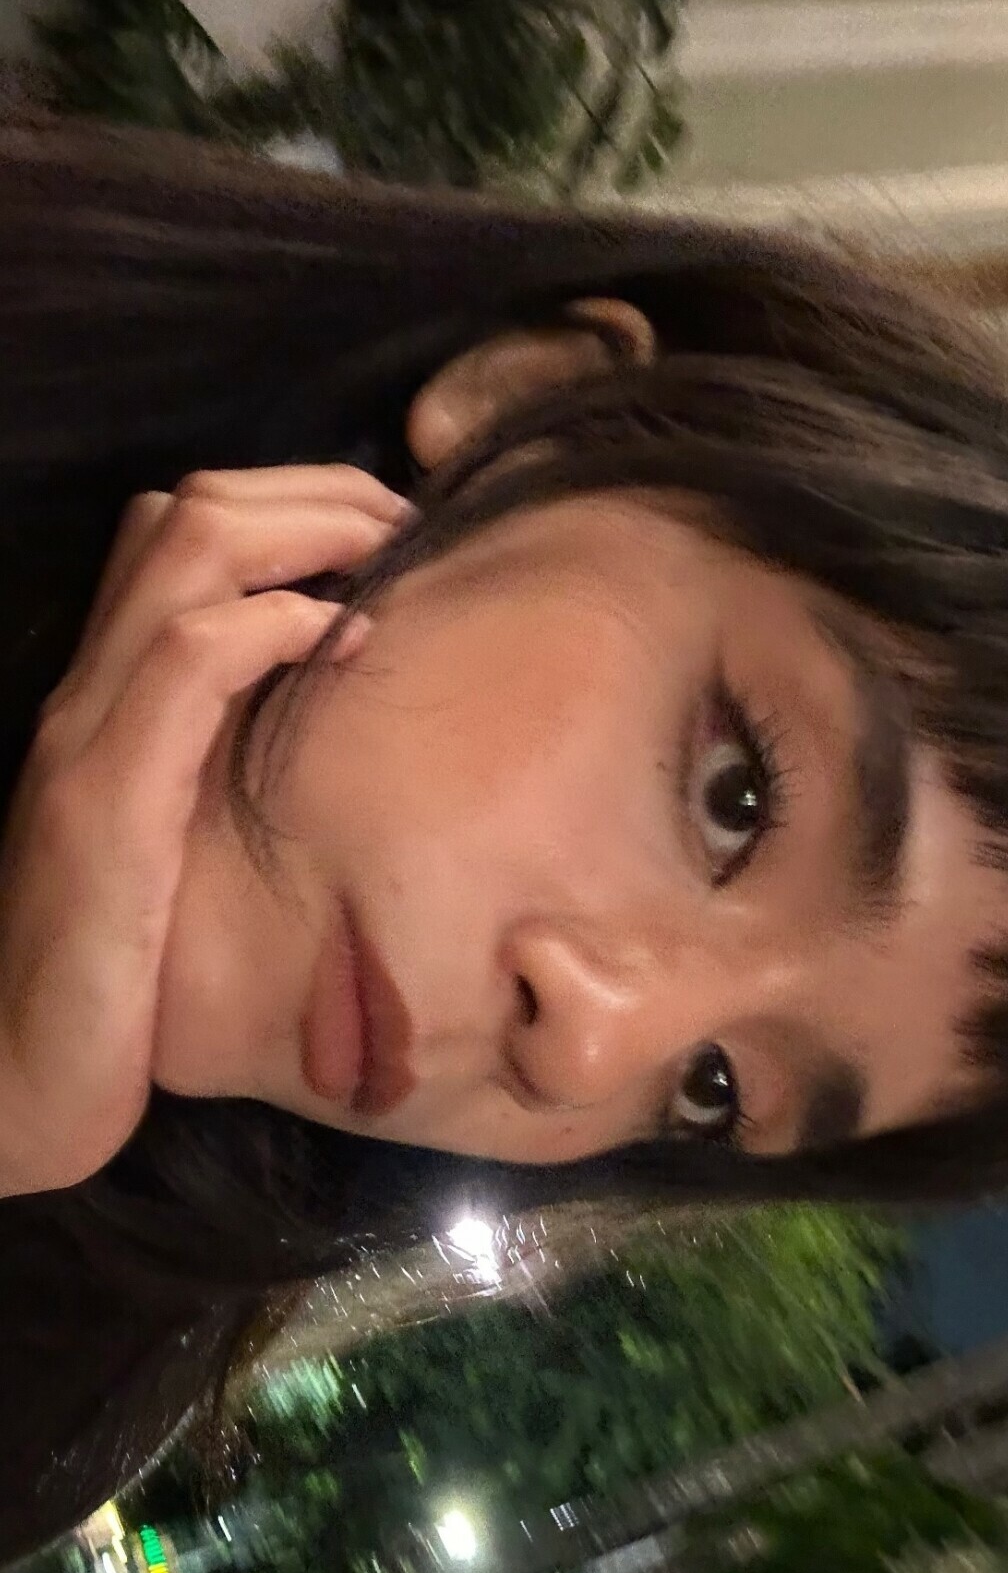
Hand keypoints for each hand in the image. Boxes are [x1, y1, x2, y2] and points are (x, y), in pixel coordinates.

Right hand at [0, 464, 407, 1196]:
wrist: (16, 1079)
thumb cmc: (112, 978)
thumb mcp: (171, 846)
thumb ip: (218, 765)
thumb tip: (323, 708)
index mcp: (105, 701)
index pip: (173, 533)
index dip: (284, 503)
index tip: (377, 537)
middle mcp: (87, 695)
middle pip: (186, 509)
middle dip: (312, 492)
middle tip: (403, 523)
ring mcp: (90, 738)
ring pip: (186, 549)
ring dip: (308, 529)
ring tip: (386, 554)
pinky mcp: (109, 801)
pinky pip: (190, 660)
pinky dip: (276, 623)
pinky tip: (341, 636)